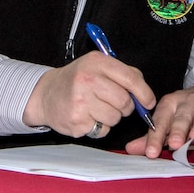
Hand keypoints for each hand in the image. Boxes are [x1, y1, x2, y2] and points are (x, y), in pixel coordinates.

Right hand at [23, 52, 155, 138]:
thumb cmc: (76, 81)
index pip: (130, 78)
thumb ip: (123, 75)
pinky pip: (102, 129)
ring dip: (111, 117)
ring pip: (115, 118)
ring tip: (97, 109)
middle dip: (125, 107)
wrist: (46, 94)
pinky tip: (87, 116)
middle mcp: (87, 80)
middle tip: (114, 104)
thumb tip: (145, 94)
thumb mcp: (96, 66)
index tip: (148, 101)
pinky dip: (99, 127)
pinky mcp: (77, 121)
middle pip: (125, 101)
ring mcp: (80, 101)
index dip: (144, 93)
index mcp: (96, 62)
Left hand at [125, 80, 193, 157]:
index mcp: (171, 103)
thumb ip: (152, 135)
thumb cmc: (187, 110)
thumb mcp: (169, 118)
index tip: (151, 152)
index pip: (161, 120)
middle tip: (174, 144)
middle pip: (182, 117)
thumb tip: (130, 150)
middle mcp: (189, 102)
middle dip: (178, 130)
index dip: (155, 136)